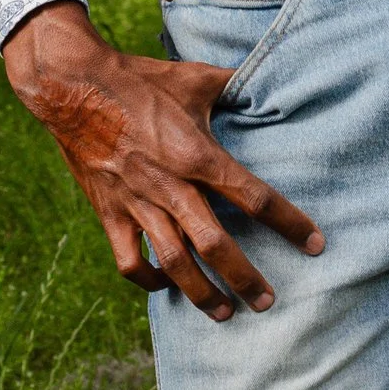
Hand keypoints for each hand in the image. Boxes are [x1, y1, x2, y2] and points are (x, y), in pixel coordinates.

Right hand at [1, 2, 325, 321]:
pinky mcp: (109, 212)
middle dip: (245, 276)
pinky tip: (166, 285)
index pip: (253, 196)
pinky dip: (149, 280)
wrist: (73, 86)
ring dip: (202, 292)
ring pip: (174, 262)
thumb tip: (273, 78)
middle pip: (215, 244)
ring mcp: (137, 203)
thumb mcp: (194, 76)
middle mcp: (170, 185)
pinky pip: (129, 259)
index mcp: (197, 153)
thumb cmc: (139, 78)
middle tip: (268, 301)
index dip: (288, 222)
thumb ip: (235, 84)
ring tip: (226, 313)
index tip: (315, 244)